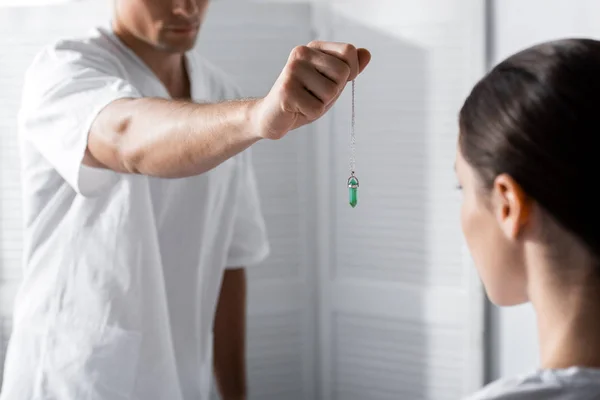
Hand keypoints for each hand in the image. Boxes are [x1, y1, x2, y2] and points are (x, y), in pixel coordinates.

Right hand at [252, 41, 370, 139]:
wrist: (271, 116)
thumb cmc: (303, 99)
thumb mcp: (330, 82)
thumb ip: (348, 69)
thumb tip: (366, 53)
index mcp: (313, 48)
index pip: (348, 51)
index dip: (351, 72)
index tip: (334, 81)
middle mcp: (301, 54)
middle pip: (343, 72)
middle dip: (334, 91)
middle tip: (314, 94)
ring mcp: (292, 70)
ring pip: (331, 92)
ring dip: (321, 104)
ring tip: (304, 101)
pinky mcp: (286, 90)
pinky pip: (317, 108)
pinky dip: (310, 114)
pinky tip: (296, 108)